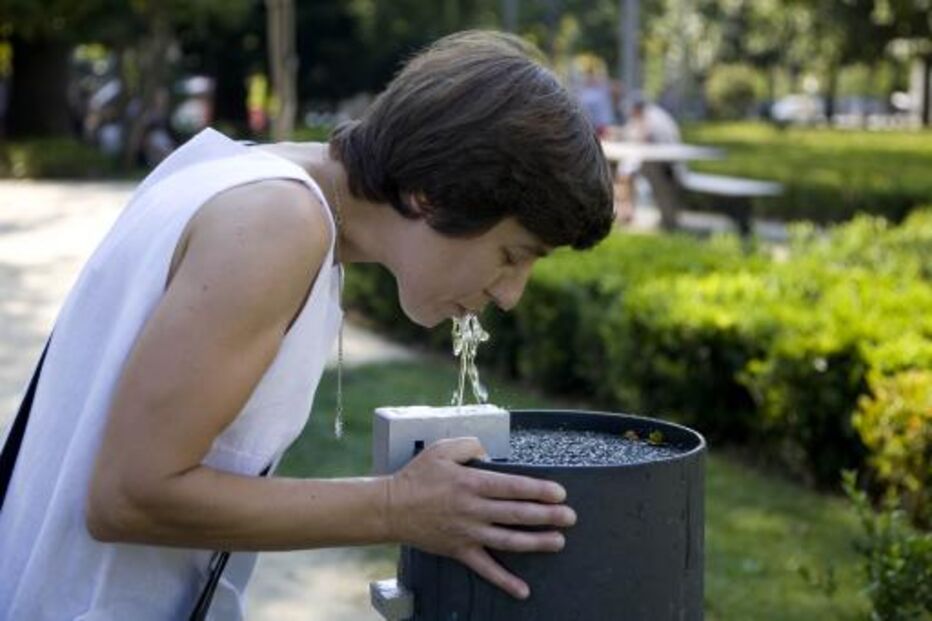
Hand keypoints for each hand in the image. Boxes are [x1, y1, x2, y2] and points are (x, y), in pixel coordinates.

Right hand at [385, 437, 575, 598]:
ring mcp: (467, 533)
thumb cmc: (417, 476)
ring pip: (508, 541)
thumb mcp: (442, 449)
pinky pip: (485, 569)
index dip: (538, 490)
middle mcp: (473, 509)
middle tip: (570, 517)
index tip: (560, 493)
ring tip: (558, 542)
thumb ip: (470, 445)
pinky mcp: (460, 551)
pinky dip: (504, 581)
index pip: (513, 487)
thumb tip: (491, 454)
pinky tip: (523, 590)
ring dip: (535, 543)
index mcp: (471, 482)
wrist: (390, 508)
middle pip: (517, 514)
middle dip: (547, 516)